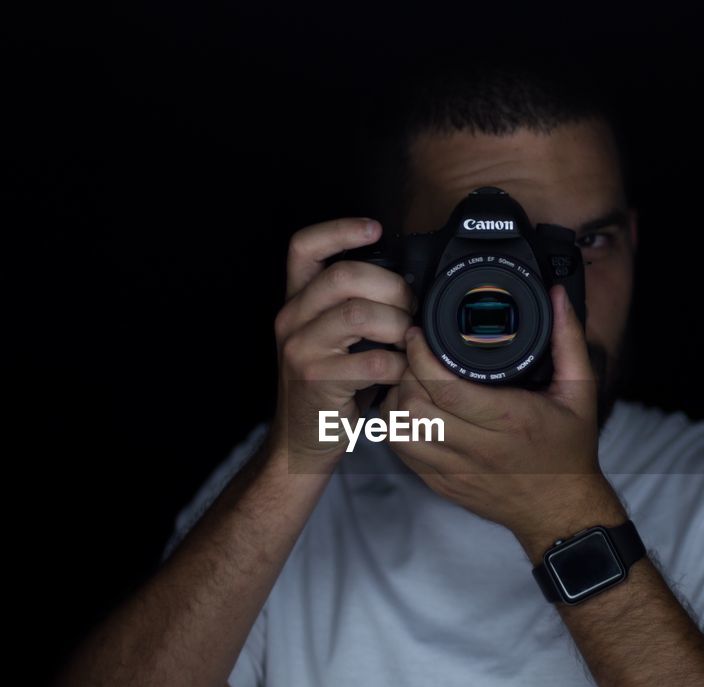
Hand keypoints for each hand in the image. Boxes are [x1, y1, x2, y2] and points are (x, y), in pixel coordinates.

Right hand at [270, 217, 414, 470]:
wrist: (300, 442)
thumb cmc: (327, 387)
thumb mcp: (330, 339)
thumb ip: (353, 306)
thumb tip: (408, 282)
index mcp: (295, 302)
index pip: (303, 247)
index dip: (340, 229)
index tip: (376, 228)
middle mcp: (290, 319)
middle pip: (343, 276)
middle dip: (391, 286)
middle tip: (412, 307)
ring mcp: (300, 349)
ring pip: (359, 314)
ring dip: (398, 325)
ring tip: (410, 341)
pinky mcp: (316, 381)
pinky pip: (373, 361)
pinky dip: (400, 365)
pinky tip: (403, 372)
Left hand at [380, 284, 625, 557]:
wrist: (559, 511)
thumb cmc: (569, 450)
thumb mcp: (580, 391)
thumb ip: (567, 339)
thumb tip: (556, 296)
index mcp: (508, 420)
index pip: (446, 388)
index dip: (421, 356)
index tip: (417, 333)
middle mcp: (477, 448)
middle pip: (413, 406)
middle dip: (405, 373)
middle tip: (412, 354)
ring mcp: (454, 470)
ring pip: (399, 430)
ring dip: (396, 399)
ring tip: (410, 379)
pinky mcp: (439, 483)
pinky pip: (401, 452)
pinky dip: (396, 425)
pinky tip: (410, 408)